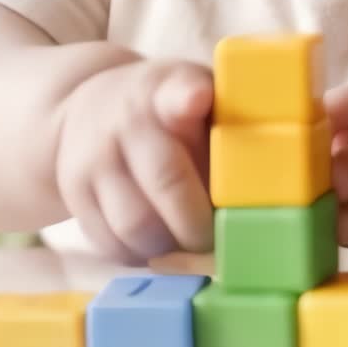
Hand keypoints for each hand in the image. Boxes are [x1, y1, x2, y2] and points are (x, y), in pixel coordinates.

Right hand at [54, 57, 213, 262]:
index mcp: (166, 89)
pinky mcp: (74, 194)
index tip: (198, 98)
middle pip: (166, 181)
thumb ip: (229, 122)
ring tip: (191, 245)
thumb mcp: (197, 93)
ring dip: (172, 249)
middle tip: (222, 241)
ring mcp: (94, 158)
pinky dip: (143, 257)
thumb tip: (273, 172)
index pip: (176, 89)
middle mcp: (126, 121)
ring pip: (137, 226)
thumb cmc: (166, 109)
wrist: (86, 108)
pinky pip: (112, 244)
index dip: (188, 96)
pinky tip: (159, 246)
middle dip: (201, 224)